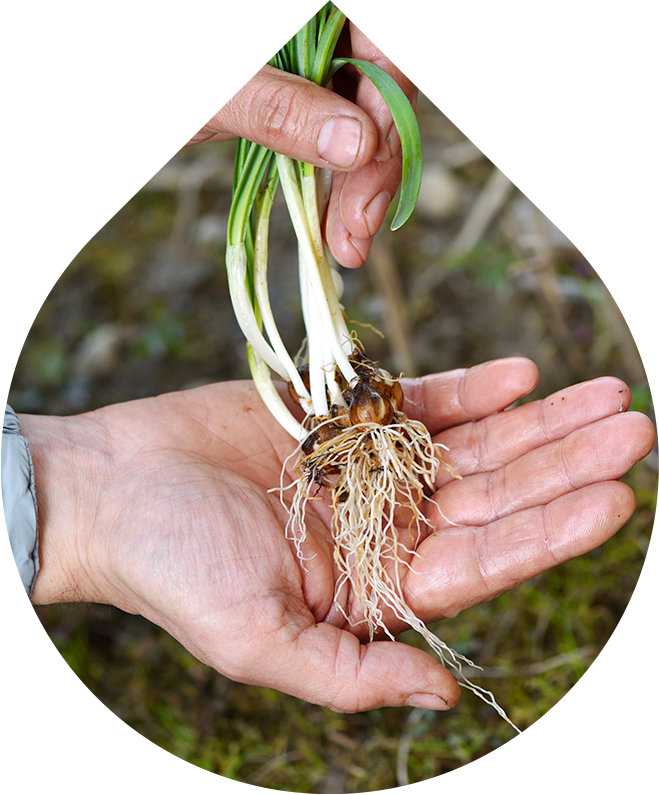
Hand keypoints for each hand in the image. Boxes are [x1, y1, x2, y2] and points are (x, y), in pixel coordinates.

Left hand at [0, 0, 418, 266]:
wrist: (66, 49)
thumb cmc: (111, 43)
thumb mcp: (196, 81)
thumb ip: (277, 108)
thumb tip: (358, 145)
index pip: (381, 39)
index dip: (387, 113)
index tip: (368, 177)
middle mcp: (315, 13)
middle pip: (380, 87)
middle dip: (376, 166)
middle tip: (355, 235)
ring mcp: (303, 52)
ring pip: (361, 118)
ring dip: (360, 185)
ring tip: (345, 243)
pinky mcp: (287, 89)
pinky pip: (329, 133)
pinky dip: (333, 180)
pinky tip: (331, 220)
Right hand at [20, 358, 654, 711]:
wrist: (114, 488)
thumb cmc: (172, 569)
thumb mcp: (258, 644)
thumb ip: (352, 674)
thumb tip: (444, 697)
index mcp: (379, 586)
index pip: (489, 559)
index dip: (555, 530)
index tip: (617, 495)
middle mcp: (387, 525)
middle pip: (499, 495)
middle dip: (568, 462)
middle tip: (636, 429)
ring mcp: (370, 466)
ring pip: (475, 444)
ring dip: (539, 419)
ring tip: (604, 393)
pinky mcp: (342, 415)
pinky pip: (421, 399)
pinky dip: (471, 388)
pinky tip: (522, 374)